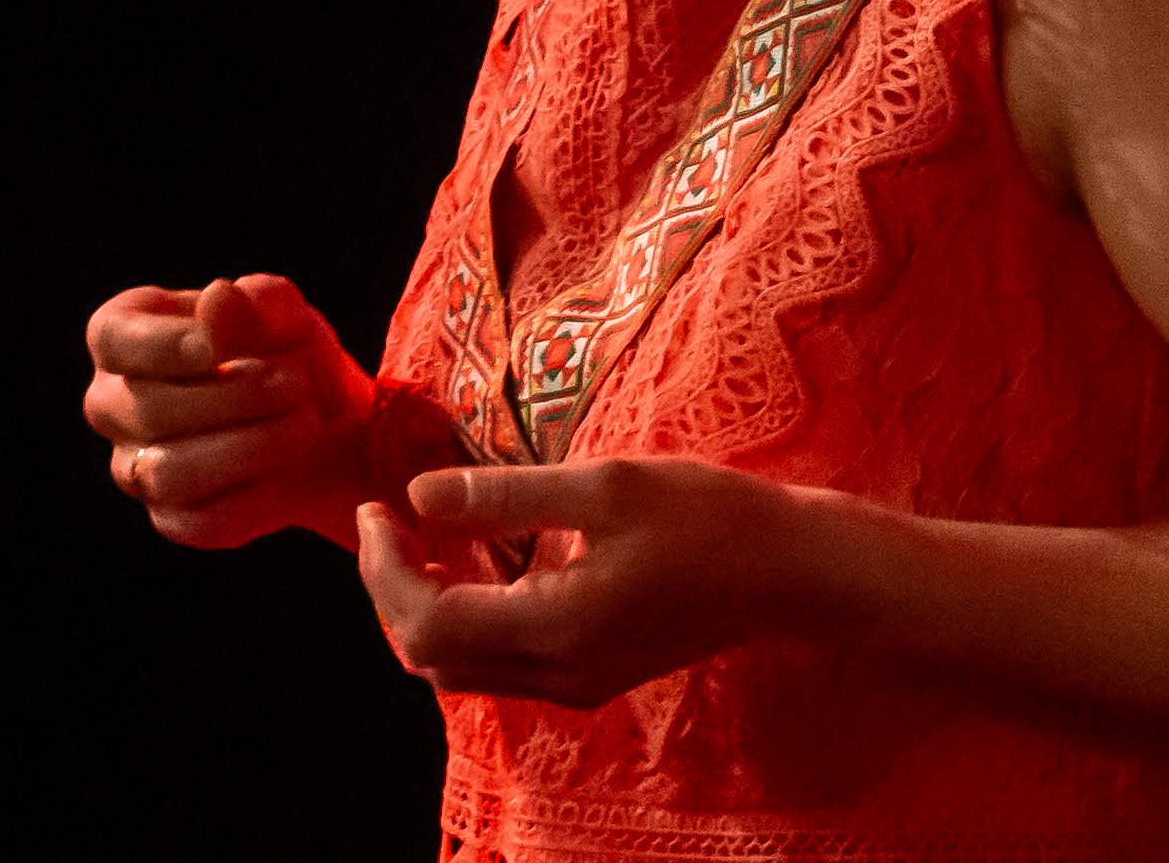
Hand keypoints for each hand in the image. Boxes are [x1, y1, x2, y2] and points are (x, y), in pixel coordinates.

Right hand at [86, 274, 378, 548]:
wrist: (336, 425)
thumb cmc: (293, 354)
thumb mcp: (290, 316)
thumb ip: (258, 301)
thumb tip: (217, 297)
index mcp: (125, 339)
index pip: (113, 337)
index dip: (168, 344)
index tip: (223, 349)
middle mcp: (114, 405)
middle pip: (147, 409)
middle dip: (237, 395)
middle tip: (297, 382)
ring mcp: (135, 467)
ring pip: (167, 473)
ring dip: (253, 445)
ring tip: (305, 421)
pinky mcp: (174, 518)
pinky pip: (200, 521)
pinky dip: (258, 494)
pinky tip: (289, 465)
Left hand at [358, 457, 839, 708]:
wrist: (795, 572)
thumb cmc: (713, 518)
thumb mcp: (608, 485)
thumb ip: (506, 496)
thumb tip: (418, 496)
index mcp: (553, 626)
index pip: (426, 619)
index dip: (383, 568)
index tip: (374, 508)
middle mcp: (555, 672)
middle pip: (430, 656)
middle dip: (393, 591)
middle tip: (389, 525)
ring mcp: (575, 683)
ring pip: (461, 669)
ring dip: (428, 611)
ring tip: (428, 543)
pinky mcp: (594, 677)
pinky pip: (502, 666)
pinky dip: (471, 623)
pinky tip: (485, 570)